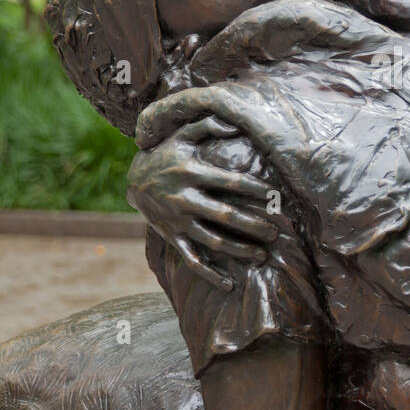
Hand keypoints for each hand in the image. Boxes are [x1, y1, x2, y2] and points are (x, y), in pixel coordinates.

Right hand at [126, 116, 277, 291]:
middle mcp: (185, 198)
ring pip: (213, 240)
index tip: (275, 195)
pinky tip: (229, 284)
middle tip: (276, 232)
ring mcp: (178, 221)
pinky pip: (192, 260)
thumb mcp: (182, 135)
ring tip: (263, 254)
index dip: (254, 188)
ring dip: (239, 249)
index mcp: (191, 172)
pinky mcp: (173, 237)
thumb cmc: (166, 154)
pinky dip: (210, 274)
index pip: (229, 181)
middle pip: (225, 215)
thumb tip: (234, 125)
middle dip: (253, 225)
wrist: (133, 181)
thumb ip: (207, 126)